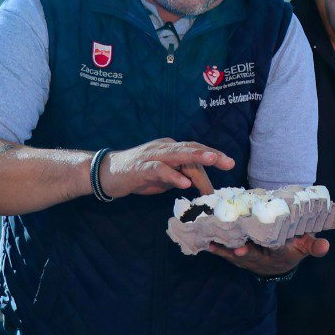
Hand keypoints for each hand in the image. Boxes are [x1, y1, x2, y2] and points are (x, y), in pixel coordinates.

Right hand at [98, 139, 234, 198]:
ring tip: (213, 160)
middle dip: (211, 154)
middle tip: (229, 162)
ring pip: (178, 153)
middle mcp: (164, 148)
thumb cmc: (139, 175)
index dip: (212, 159)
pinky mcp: (140, 167)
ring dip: (196, 156)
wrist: (106, 173)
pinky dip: (172, 175)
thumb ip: (182, 177)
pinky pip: (159, 169)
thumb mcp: (165, 177)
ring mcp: (152, 156)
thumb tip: (202, 185)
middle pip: (191, 148)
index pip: (196, 152)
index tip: (229, 165)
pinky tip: (184, 183)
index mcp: (171, 148)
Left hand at [208, 234, 329, 276]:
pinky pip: (224, 251)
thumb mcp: (304, 248)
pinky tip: (204, 241)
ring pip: (233, 253)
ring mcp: (246, 257)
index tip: (246, 248)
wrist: (277, 262)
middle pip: (247, 255)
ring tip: (212, 242)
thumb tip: (325, 246)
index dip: (257, 250)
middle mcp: (258, 258)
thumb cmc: (291, 249)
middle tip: (234, 248)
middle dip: (240, 251)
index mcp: (275, 254)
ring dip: (223, 249)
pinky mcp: (236, 255)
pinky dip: (215, 247)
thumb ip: (313, 247)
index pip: (268, 252)